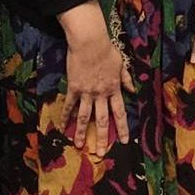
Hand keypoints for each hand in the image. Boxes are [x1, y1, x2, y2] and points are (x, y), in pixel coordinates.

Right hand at [59, 3, 132, 155]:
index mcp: (114, 88)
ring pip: (85, 117)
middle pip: (103, 120)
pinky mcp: (74, 87)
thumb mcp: (121, 63)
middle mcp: (101, 93)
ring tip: (79, 145)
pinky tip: (63, 126)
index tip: (125, 141)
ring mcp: (87, 92)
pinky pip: (70, 105)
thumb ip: (126, 79)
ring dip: (82, 132)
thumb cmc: (106, 50)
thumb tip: (132, 90)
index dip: (123, 127)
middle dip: (103, 138)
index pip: (120, 112)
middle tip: (101, 153)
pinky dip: (66, 116)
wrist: (90, 42)